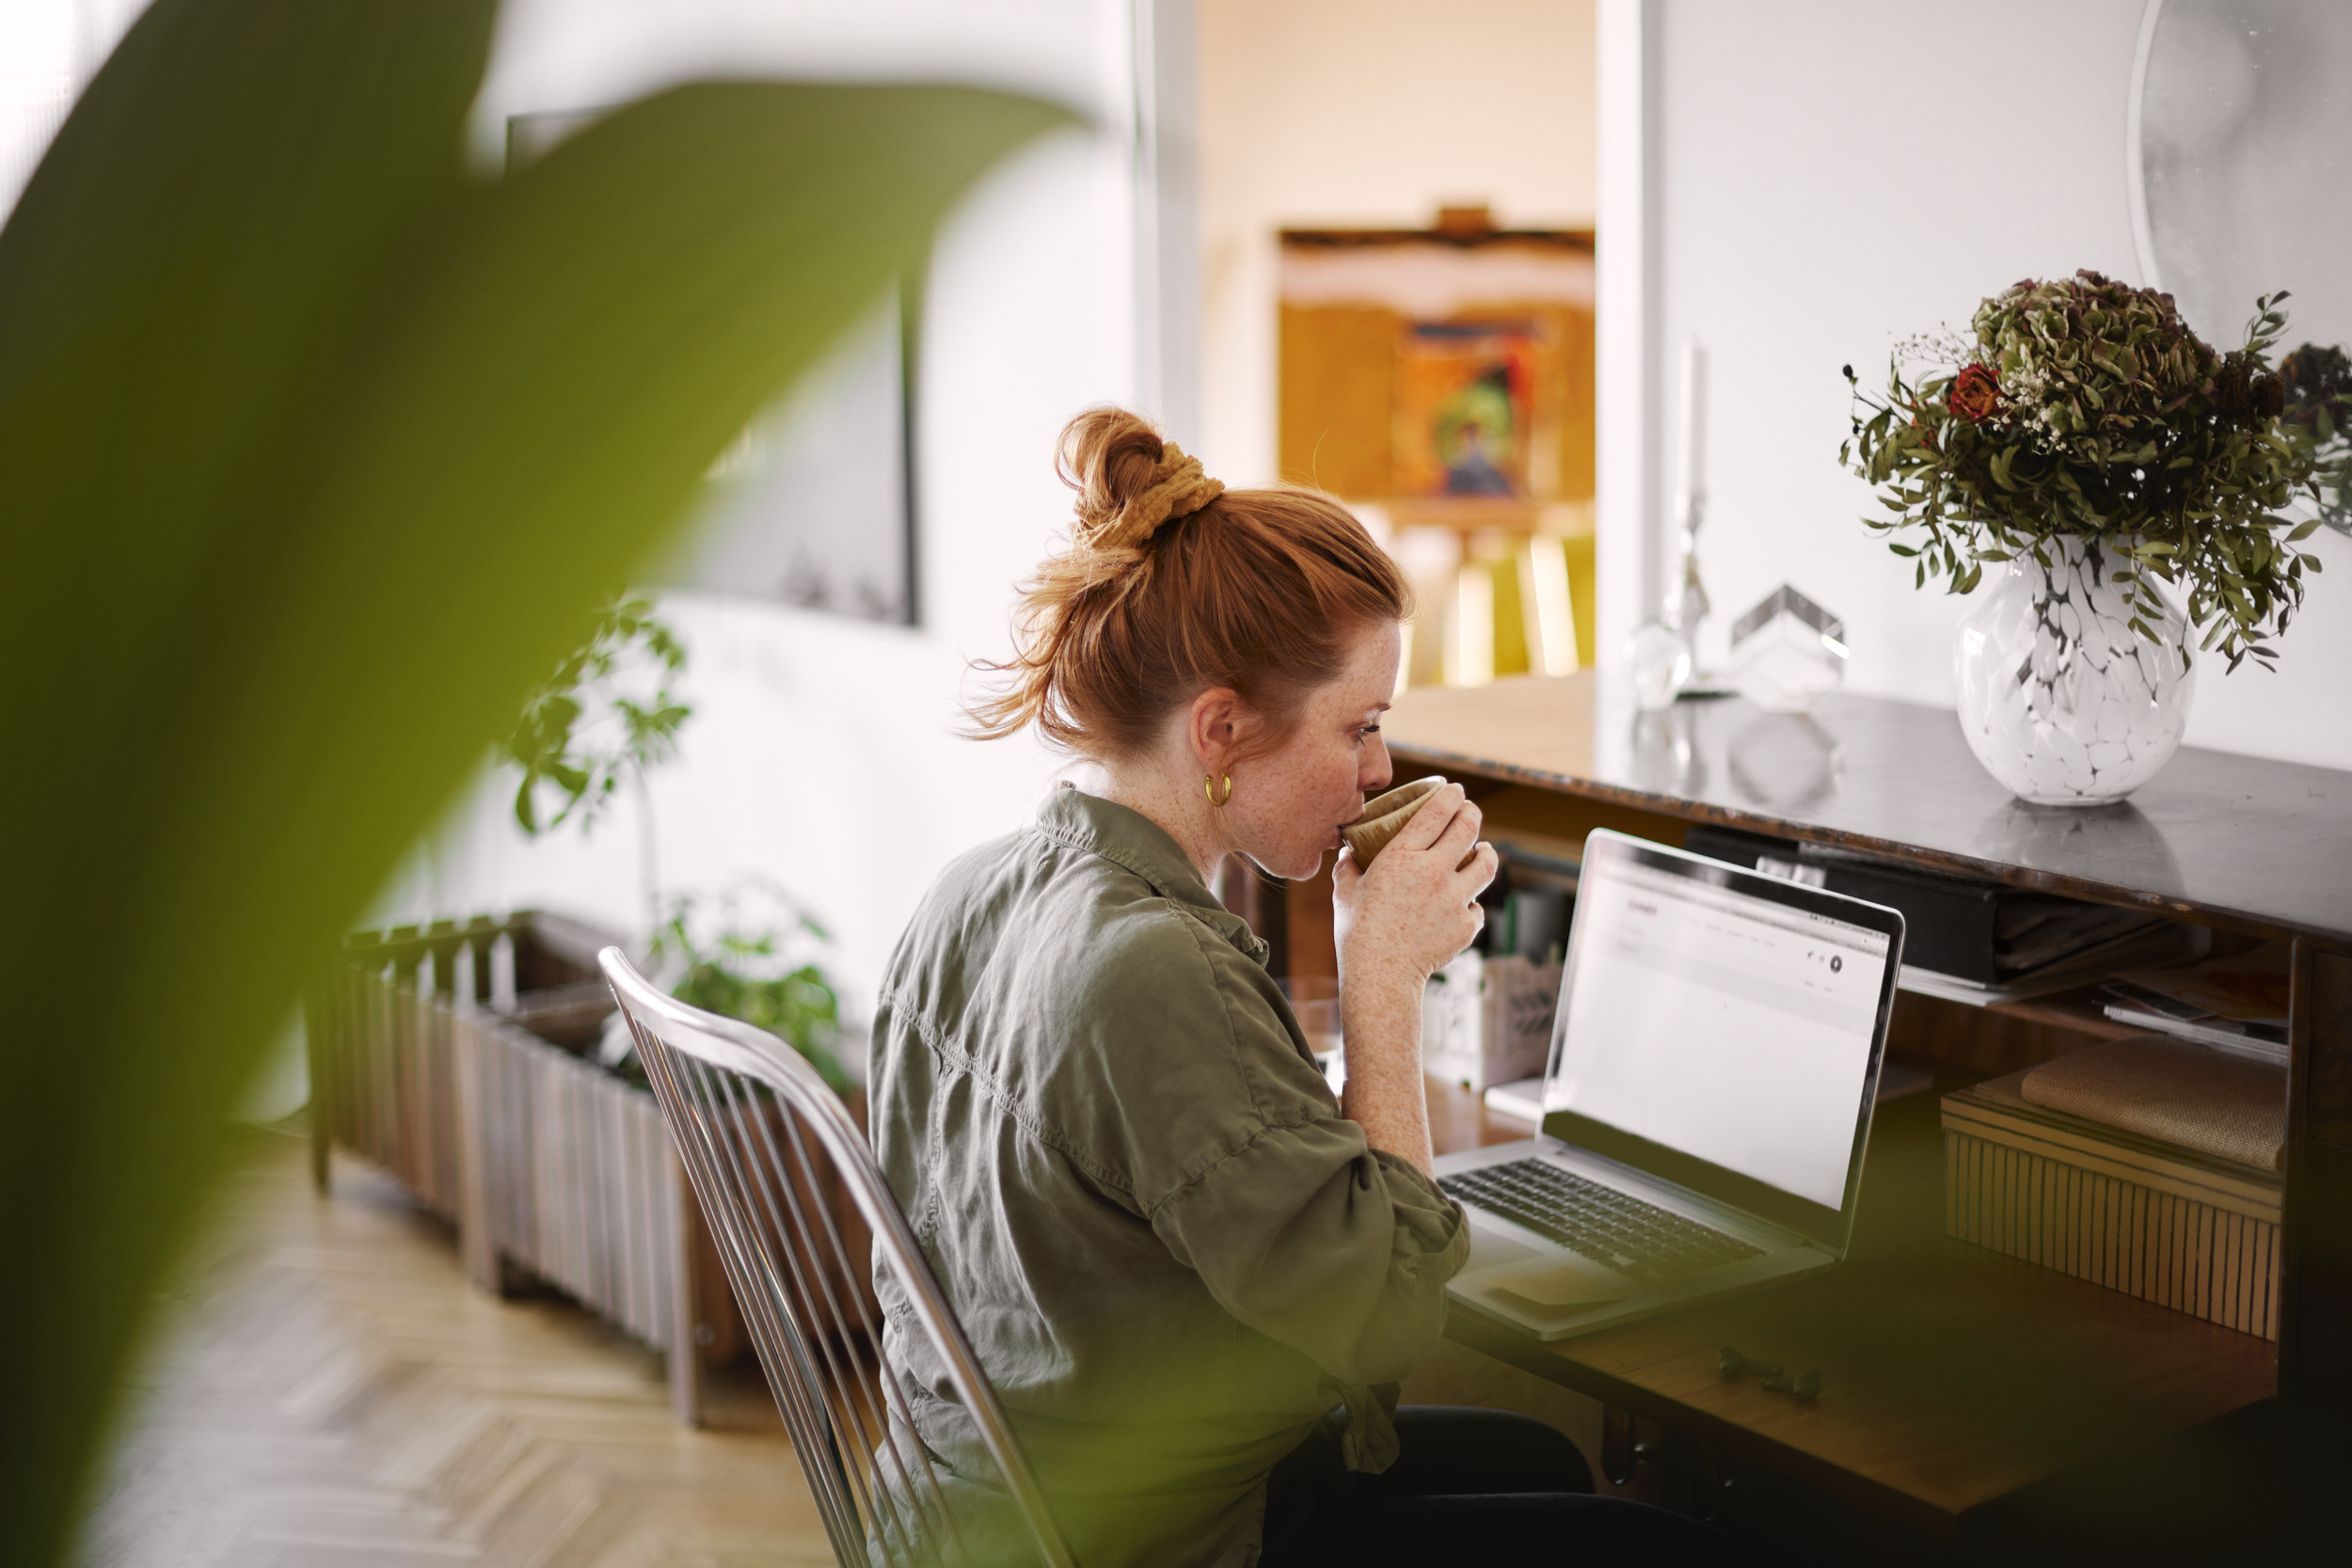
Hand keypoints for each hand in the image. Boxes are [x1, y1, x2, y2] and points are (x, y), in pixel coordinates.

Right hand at [1333, 782, 1498, 991]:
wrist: (1380, 977)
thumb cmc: (1357, 933)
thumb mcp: (1345, 892)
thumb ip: (1348, 866)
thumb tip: (1348, 851)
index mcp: (1401, 857)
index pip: (1436, 812)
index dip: (1451, 795)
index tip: (1455, 790)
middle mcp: (1433, 873)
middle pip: (1468, 828)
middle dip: (1472, 812)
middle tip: (1469, 811)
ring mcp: (1454, 899)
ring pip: (1487, 864)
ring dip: (1487, 852)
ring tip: (1484, 850)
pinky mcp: (1466, 925)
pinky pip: (1478, 907)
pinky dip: (1472, 903)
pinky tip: (1466, 903)